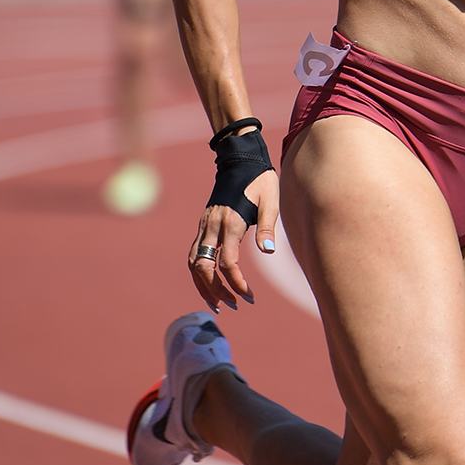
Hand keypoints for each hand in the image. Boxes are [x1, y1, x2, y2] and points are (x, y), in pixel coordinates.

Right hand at [188, 168, 279, 310]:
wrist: (240, 160)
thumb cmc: (260, 180)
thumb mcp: (271, 200)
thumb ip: (268, 226)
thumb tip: (269, 251)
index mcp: (231, 221)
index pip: (227, 262)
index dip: (236, 283)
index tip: (249, 296)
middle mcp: (213, 225)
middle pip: (204, 266)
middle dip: (216, 290)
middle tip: (235, 305)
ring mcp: (205, 225)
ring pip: (194, 262)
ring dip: (203, 286)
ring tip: (219, 303)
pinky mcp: (203, 225)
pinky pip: (194, 253)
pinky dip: (198, 272)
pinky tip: (209, 284)